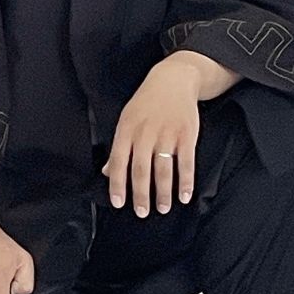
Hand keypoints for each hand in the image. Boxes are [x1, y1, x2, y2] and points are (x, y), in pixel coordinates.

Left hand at [104, 52, 223, 215]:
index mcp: (126, 129)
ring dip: (163, 192)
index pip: (118, 161)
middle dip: (141, 194)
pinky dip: (186, 182)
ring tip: (163, 208)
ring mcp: (167, 135)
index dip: (117, 184)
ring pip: (163, 170)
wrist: (173, 81)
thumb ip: (119, 147)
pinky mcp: (186, 136)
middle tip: (141, 212)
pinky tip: (184, 196)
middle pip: (141, 170)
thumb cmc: (146, 103)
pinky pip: (186, 164)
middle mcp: (145, 133)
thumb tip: (106, 171)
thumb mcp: (127, 119)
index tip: (118, 203)